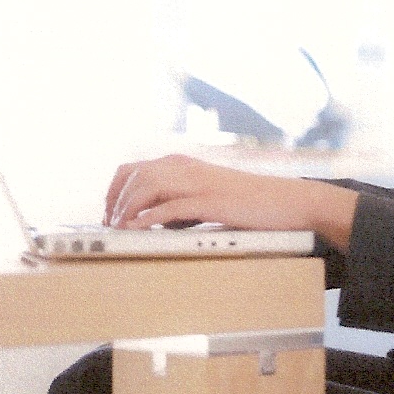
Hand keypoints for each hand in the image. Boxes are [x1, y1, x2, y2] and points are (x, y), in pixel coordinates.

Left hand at [103, 153, 358, 250]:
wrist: (286, 200)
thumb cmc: (249, 201)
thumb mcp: (209, 194)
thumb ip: (182, 199)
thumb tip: (154, 218)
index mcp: (185, 163)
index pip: (134, 168)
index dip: (114, 189)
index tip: (108, 211)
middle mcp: (187, 167)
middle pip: (134, 175)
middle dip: (114, 200)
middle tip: (108, 225)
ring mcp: (198, 183)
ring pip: (147, 187)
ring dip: (126, 209)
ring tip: (118, 229)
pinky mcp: (210, 202)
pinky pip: (169, 207)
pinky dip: (148, 218)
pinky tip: (137, 230)